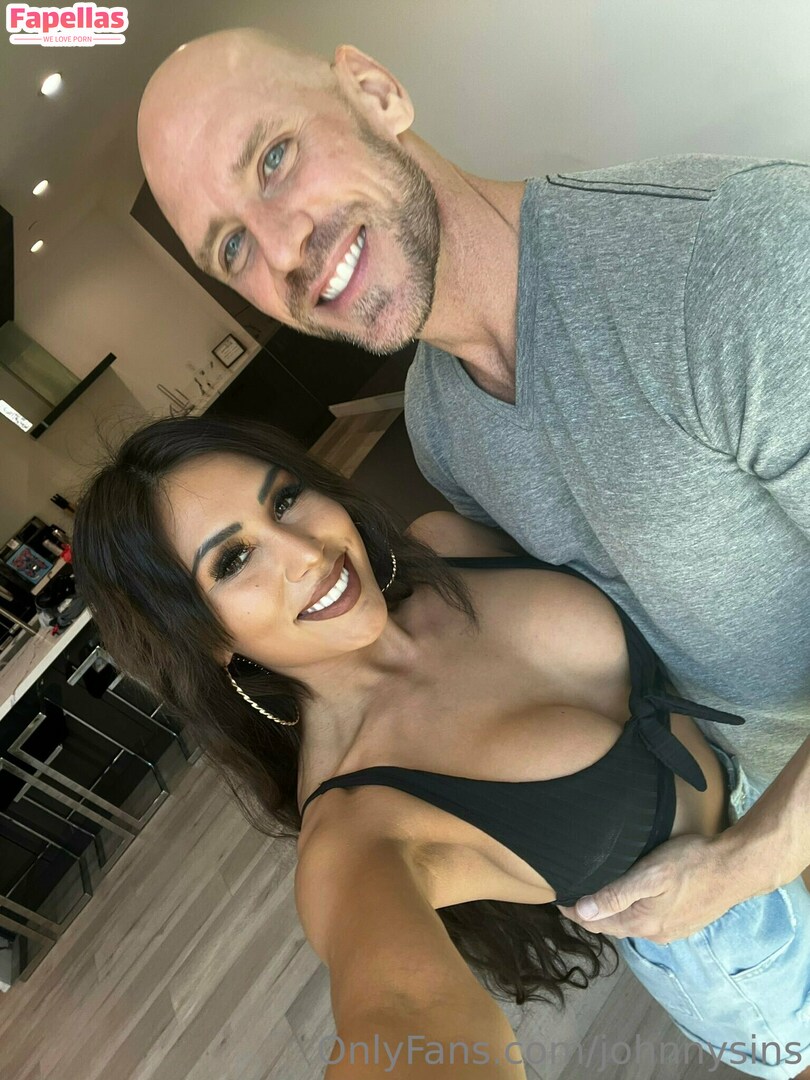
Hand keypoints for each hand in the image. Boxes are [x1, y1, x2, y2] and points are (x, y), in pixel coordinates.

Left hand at [557, 833, 743, 943]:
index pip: (596, 922)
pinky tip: (630, 901)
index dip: (575, 912)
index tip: (557, 901)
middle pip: (612, 926)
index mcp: (642, 923)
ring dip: (611, 915)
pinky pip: (648, 922)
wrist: (736, 867)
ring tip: (595, 899)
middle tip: (572, 898)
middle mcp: (654, 934)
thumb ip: (615, 895)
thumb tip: (583, 912)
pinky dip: (631, 914)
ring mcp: (671, 931)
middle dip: (590, 915)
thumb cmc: (692, 863)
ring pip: (630, 925)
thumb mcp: (649, 875)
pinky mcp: (684, 922)